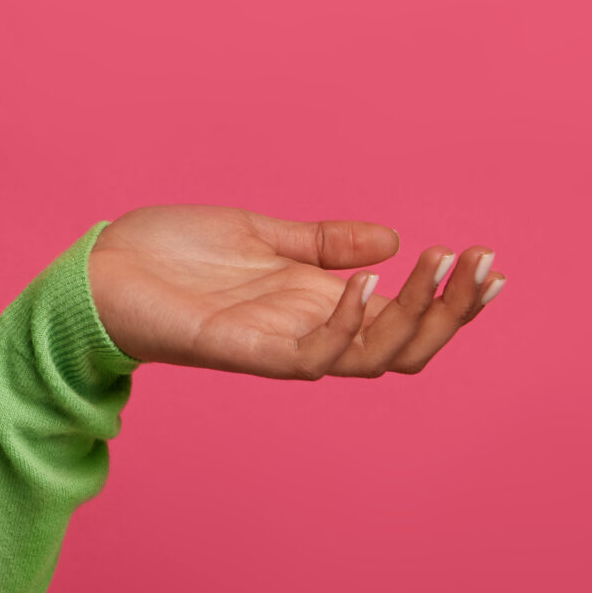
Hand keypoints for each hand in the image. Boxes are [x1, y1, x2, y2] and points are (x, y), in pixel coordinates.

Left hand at [87, 204, 506, 378]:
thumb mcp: (260, 235)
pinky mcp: (247, 353)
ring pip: (375, 357)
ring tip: (440, 264)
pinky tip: (367, 283)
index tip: (490, 261)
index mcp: (317, 305)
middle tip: (483, 262)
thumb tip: (390, 241)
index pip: (405, 317)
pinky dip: (348, 322)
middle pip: (406, 344)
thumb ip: (321, 243)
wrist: (101, 267)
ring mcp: (281, 347)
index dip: (451, 297)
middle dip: (453, 308)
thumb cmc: (170, 254)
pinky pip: (315, 356)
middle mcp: (308, 333)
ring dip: (417, 315)